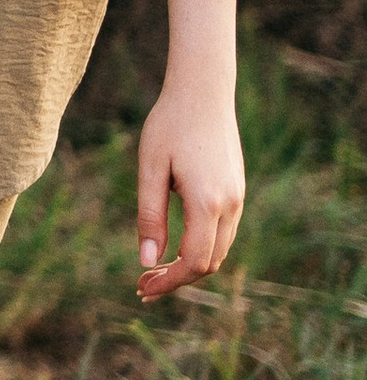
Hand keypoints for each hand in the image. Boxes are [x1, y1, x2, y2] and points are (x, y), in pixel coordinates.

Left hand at [136, 83, 244, 300]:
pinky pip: (222, 232)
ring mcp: (237, 198)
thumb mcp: (151, 170)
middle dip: (177, 279)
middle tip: (142, 285)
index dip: (169, 281)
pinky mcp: (236, 190)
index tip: (142, 287)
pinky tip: (174, 247)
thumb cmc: (170, 125)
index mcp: (208, 202)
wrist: (204, 92)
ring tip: (153, 270)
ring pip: (218, 249)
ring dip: (188, 266)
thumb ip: (150, 217)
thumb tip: (146, 261)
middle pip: (209, 262)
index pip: (194, 261)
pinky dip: (200, 248)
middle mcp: (230, 204)